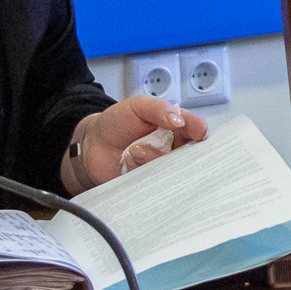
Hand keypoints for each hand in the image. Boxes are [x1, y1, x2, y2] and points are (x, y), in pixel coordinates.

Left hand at [70, 96, 210, 190]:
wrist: (91, 146)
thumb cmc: (116, 123)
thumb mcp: (137, 106)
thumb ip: (158, 109)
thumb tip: (179, 119)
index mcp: (174, 127)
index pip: (195, 128)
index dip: (199, 130)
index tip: (199, 132)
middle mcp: (172, 148)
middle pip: (191, 153)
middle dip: (181, 150)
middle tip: (164, 144)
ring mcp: (162, 167)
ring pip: (173, 169)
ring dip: (153, 158)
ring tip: (134, 150)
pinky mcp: (151, 183)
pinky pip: (157, 183)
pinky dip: (142, 171)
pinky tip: (129, 162)